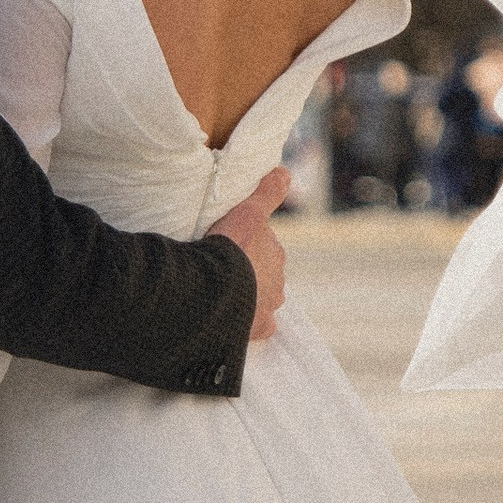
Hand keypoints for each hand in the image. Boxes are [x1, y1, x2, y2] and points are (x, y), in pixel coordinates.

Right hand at [208, 168, 289, 340]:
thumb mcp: (247, 212)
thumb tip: (285, 172)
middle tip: (220, 271)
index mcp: (275, 255)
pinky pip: (254, 327)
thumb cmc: (230, 247)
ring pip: (260, 302)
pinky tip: (229, 320)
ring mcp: (269, 308)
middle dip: (248, 274)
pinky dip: (245, 323)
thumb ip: (266, 193)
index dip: (246, 247)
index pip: (264, 250)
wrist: (218, 287)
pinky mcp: (257, 330)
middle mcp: (278, 283)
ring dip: (245, 298)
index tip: (227, 246)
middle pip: (264, 277)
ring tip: (219, 294)